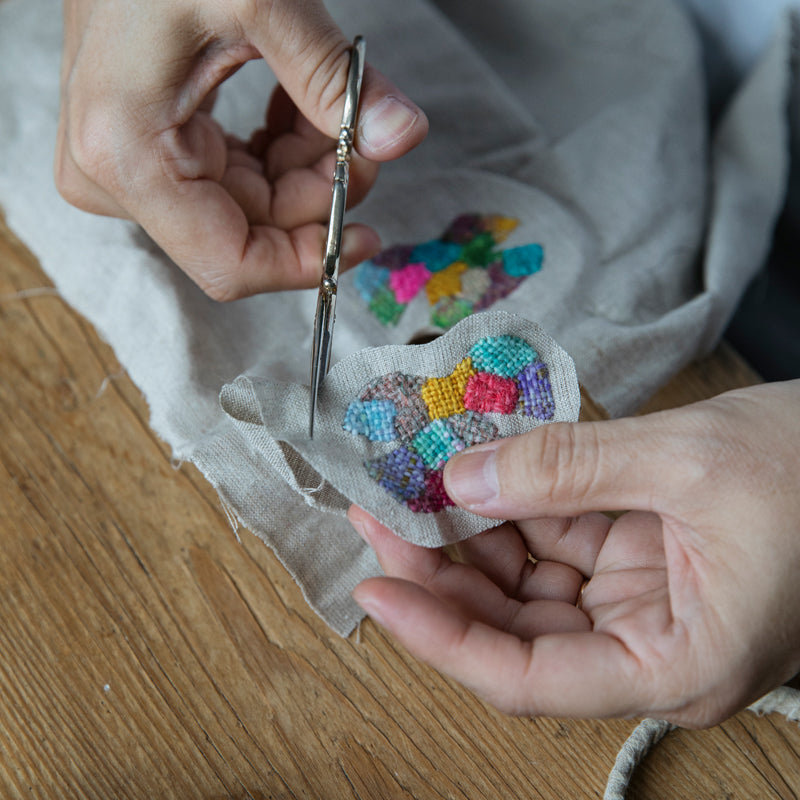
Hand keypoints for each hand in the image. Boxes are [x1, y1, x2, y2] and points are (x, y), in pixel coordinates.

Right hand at [56, 0, 427, 299]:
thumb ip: (331, 77)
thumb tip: (402, 135)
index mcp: (128, 156)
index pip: (230, 263)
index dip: (304, 260)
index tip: (364, 237)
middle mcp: (118, 176)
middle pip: (250, 232)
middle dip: (319, 193)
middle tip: (366, 138)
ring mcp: (132, 166)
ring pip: (252, 207)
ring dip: (307, 165)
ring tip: (340, 105)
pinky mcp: (153, 149)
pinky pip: (238, 177)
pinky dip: (284, 150)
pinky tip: (302, 107)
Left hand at [351, 380, 799, 726]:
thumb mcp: (684, 461)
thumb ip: (565, 469)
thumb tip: (463, 479)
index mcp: (677, 664)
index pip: (528, 678)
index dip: (441, 639)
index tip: (377, 589)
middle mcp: (651, 647)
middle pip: (516, 632)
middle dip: (442, 578)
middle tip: (381, 519)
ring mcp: (642, 602)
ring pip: (530, 588)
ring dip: (471, 542)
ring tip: (412, 494)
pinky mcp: (639, 558)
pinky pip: (558, 544)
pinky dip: (513, 514)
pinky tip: (474, 481)